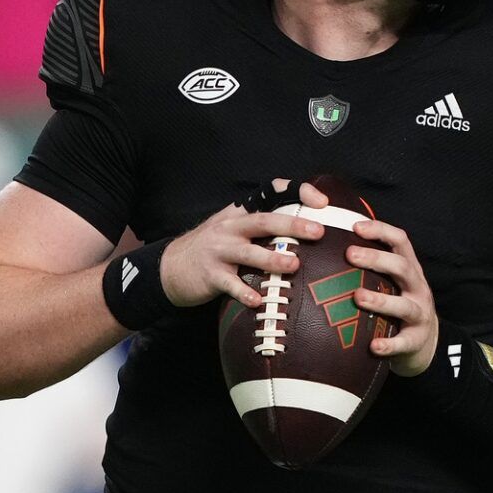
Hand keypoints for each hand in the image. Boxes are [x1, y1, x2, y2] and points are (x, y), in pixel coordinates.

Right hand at [160, 179, 326, 309]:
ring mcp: (219, 251)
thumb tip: (307, 227)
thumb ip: (264, 225)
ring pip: (248, 252)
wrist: (171, 267)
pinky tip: (257, 300)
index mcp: (240, 213)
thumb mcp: (234, 228)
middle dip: (291, 225)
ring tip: (293, 265)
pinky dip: (243, 292)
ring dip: (272, 259)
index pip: (270, 192)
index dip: (296, 192)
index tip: (320, 202)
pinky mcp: (211, 275)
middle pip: (263, 221)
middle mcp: (230, 228)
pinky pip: (230, 284)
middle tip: (317, 231)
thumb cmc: (213, 248)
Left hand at [348, 219, 438, 376]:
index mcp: (409, 268)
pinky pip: (403, 342)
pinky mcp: (416, 339)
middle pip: (402, 267)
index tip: (356, 227)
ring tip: (357, 297)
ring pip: (404, 305)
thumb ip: (371, 265)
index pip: (400, 241)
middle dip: (376, 259)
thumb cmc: (396, 302)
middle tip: (350, 255)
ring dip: (381, 301)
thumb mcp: (391, 280)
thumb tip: (330, 242)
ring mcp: (419, 314)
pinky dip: (389, 344)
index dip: (381, 230)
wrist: (422, 340)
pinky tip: (373, 346)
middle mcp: (417, 287)